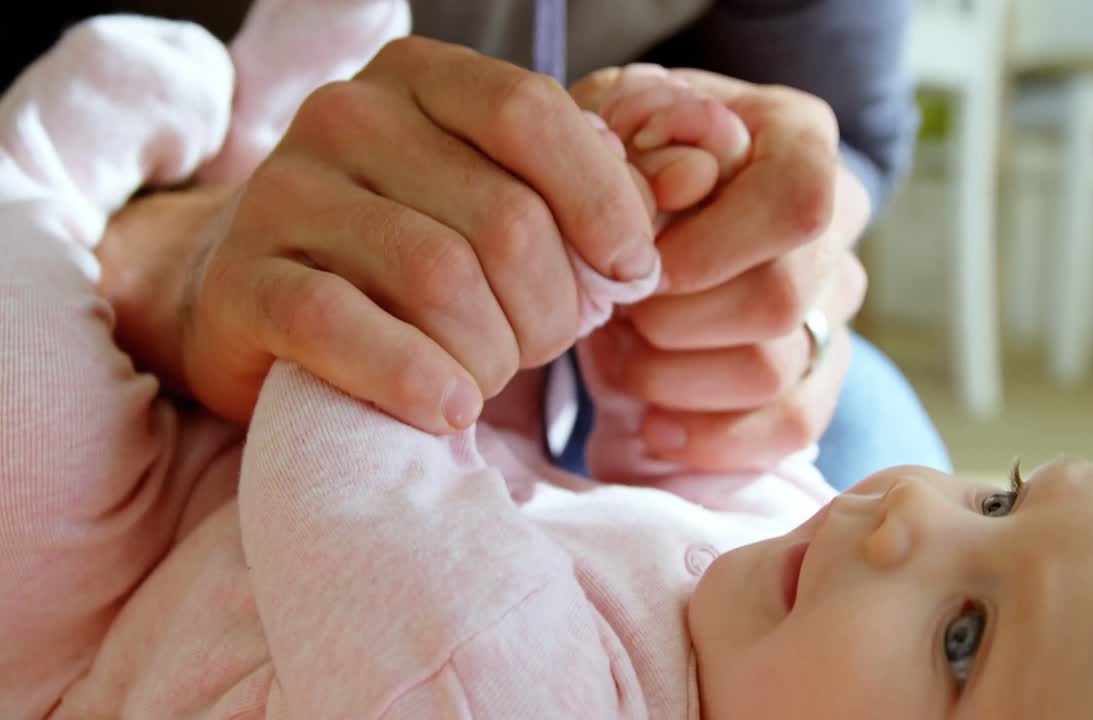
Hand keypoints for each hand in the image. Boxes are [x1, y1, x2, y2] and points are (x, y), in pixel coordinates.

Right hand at [103, 37, 658, 434]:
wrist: (260, 306)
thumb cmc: (407, 258)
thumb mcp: (494, 202)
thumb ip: (581, 187)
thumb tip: (683, 180)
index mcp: (418, 80)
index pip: (532, 114)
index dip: (602, 202)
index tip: (630, 271)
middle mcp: (345, 116)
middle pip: (502, 217)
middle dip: (552, 307)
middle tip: (542, 346)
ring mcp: (282, 195)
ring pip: (438, 277)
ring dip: (491, 352)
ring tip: (488, 376)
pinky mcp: (243, 283)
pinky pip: (344, 327)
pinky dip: (415, 377)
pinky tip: (447, 409)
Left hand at [575, 69, 871, 471]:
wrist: (643, 207)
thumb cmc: (624, 160)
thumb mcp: (611, 125)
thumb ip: (633, 149)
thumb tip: (673, 191)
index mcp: (799, 137)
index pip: (796, 203)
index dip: (709, 249)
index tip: (639, 267)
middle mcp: (836, 220)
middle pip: (778, 300)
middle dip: (670, 323)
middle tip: (613, 314)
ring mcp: (833, 301)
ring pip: (772, 371)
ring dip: (672, 378)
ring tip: (620, 353)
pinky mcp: (818, 371)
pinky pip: (791, 426)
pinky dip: (712, 439)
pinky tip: (655, 424)